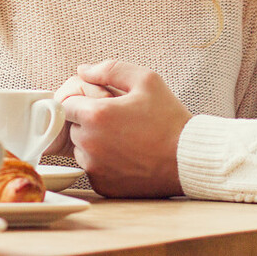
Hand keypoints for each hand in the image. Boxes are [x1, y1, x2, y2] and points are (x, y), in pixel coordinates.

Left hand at [61, 60, 189, 197]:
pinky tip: (127, 157)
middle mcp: (89, 144)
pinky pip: (93, 169)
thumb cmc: (169, 118)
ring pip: (80, 150)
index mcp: (96, 115)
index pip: (67, 104)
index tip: (100, 105)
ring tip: (123, 140)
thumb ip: (109, 69)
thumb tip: (82, 70)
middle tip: (118, 122)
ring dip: (94, 144)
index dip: (82, 102)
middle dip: (89, 122)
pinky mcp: (102, 186)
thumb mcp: (146, 81)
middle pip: (73, 127)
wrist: (189, 159)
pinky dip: (104, 163)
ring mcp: (95, 168)